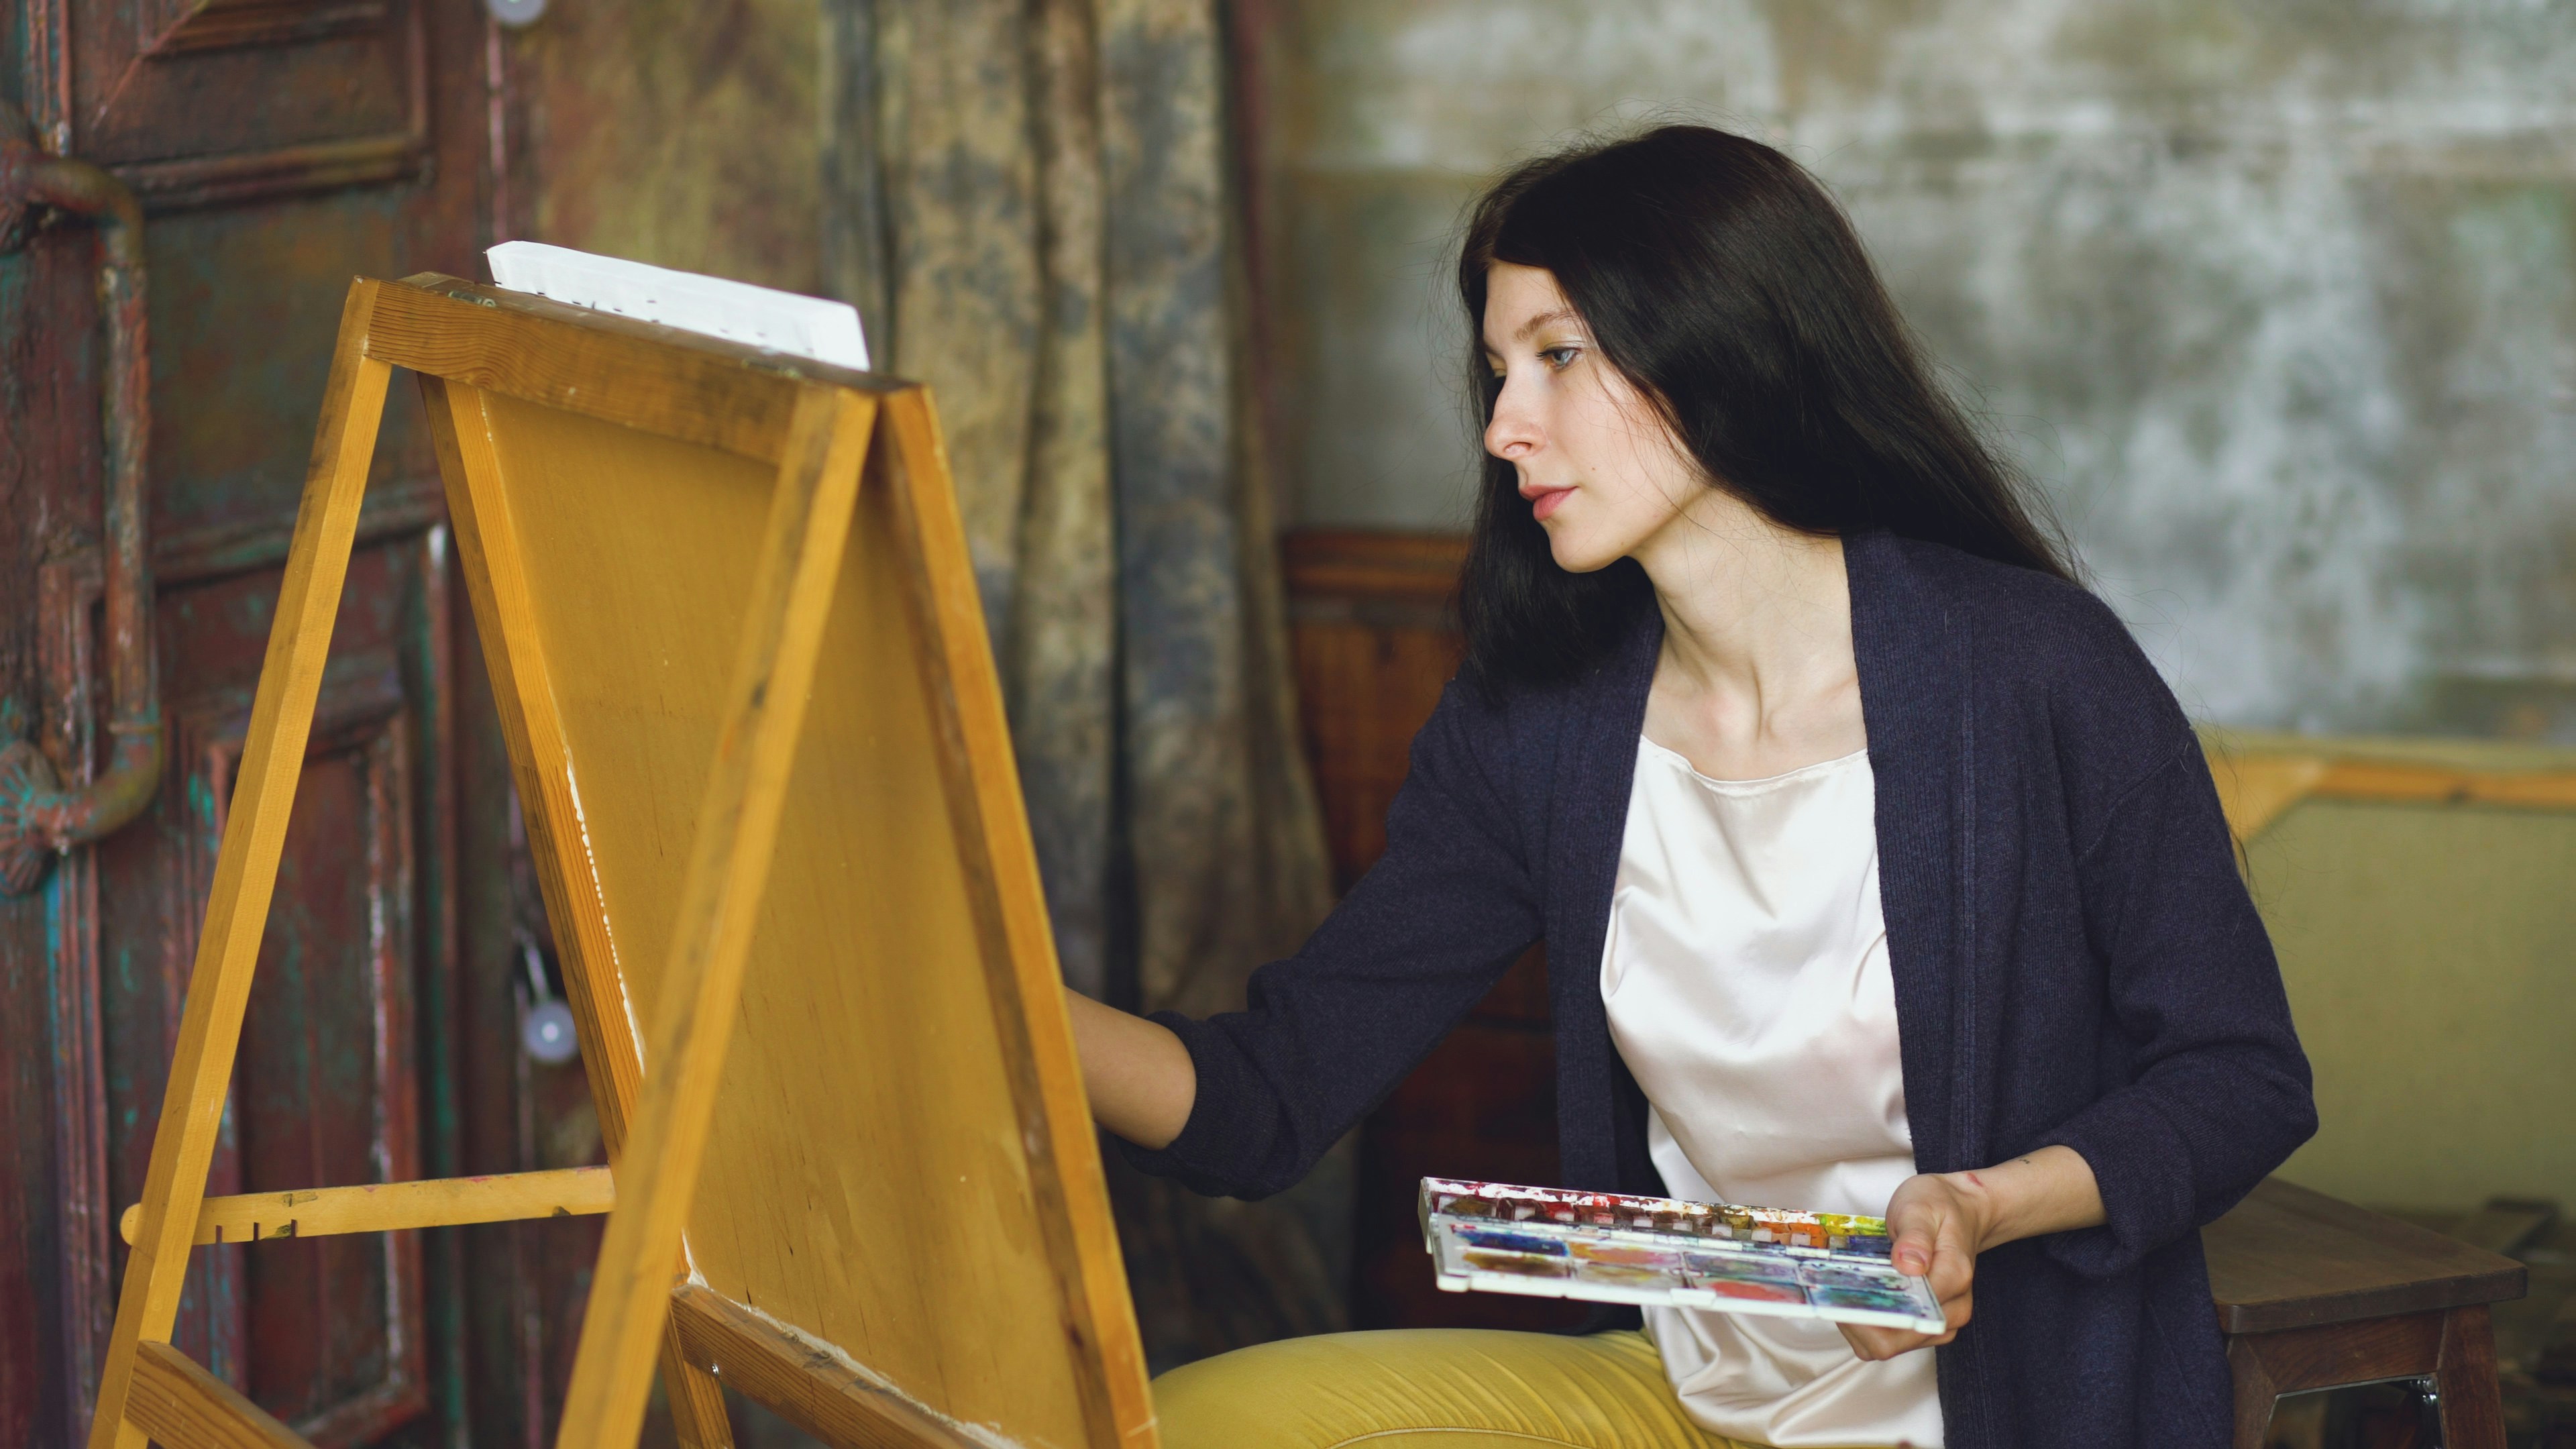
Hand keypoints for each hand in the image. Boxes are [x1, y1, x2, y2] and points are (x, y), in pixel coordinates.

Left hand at [1834, 1145, 2102, 1361]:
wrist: (1961, 1212)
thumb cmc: (1939, 1207)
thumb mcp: (1923, 1207)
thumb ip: (1915, 1236)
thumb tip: (1909, 1266)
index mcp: (1954, 1278)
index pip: (1911, 1316)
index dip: (1871, 1314)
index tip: (1840, 1295)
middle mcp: (1951, 1310)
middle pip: (1894, 1342)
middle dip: (1857, 1321)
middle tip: (1830, 1291)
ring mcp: (1939, 1321)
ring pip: (1888, 1345)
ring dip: (1858, 1324)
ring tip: (1837, 1291)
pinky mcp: (1924, 1324)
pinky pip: (1888, 1337)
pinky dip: (1865, 1322)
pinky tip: (1851, 1297)